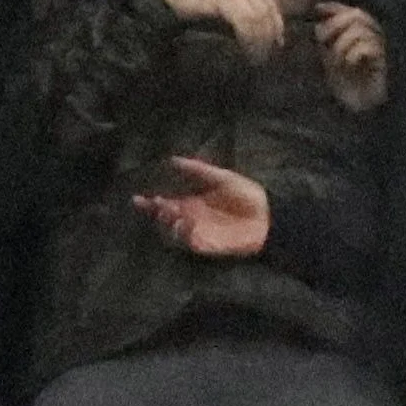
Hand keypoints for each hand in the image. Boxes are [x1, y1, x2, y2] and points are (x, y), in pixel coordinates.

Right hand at [134, 155, 275, 259]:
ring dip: (169, 224)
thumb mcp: (221, 177)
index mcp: (192, 204)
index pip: (165, 205)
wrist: (267, 216)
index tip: (137, 198)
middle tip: (160, 204)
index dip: (150, 204)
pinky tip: (187, 222)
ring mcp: (198, 233)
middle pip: (165, 221)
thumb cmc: (246, 195)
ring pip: (172, 234)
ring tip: (171, 211)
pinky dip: (184, 234)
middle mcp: (191, 220)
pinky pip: (190, 243)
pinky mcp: (208, 245)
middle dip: (158, 213)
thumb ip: (197, 170)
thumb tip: (172, 159)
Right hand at [148, 0, 290, 55]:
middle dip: (269, 37)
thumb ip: (235, 14)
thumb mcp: (216, 7)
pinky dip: (248, 37)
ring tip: (254, 59)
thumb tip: (255, 37)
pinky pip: (245, 19)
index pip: (269, 4)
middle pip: (267, 11)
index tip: (276, 47)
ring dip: (259, 41)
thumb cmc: (185, 4)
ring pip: (259, 16)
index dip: (276, 27)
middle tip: (264, 59)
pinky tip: (244, 50)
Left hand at [312, 0, 389, 113]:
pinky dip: (353, 53)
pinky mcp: (383, 63)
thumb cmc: (342, 81)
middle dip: (335, 24)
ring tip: (337, 59)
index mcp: (360, 32)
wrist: (356, 108)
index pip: (349, 9)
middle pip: (357, 14)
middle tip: (322, 40)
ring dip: (341, 44)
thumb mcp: (328, 53)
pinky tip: (350, 64)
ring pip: (360, 30)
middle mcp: (373, 36)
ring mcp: (380, 48)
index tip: (317, 11)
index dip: (334, 8)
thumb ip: (327, 32)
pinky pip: (368, 47)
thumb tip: (319, 7)